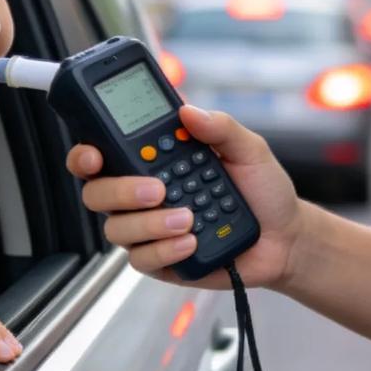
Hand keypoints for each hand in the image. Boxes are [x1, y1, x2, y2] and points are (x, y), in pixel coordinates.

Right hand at [65, 104, 302, 290]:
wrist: (285, 237)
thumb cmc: (262, 190)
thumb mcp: (248, 149)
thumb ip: (219, 127)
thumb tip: (188, 110)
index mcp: (155, 160)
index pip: (104, 152)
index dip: (86, 153)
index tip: (93, 153)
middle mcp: (143, 194)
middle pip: (96, 192)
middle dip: (118, 190)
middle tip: (156, 188)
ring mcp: (148, 229)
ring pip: (116, 229)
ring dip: (149, 223)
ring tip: (187, 219)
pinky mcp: (160, 260)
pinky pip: (141, 259)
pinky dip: (164, 249)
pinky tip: (190, 242)